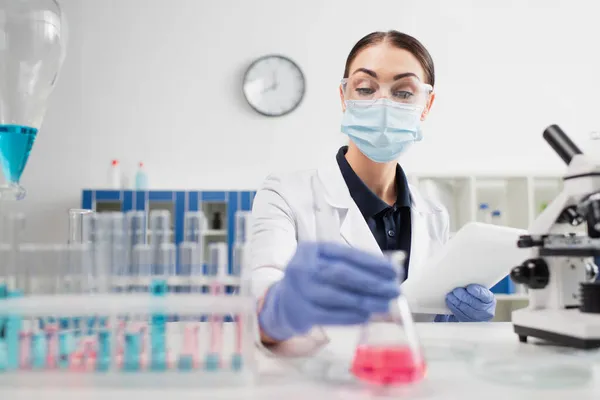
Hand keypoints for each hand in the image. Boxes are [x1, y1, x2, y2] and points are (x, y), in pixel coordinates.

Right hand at [258, 242, 400, 340]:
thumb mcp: (325, 263)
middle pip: (342, 274)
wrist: (283, 303)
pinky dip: (351, 316)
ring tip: (386, 305)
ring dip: (366, 301)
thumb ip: (351, 265)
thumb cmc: (313, 279)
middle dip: (372, 282)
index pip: (346, 254)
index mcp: (312, 249)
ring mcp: (301, 291)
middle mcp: (303, 267)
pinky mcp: (302, 313)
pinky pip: (332, 315)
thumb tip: (387, 273)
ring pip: (338, 296)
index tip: (393, 271)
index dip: (372, 262)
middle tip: (394, 290)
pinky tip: (367, 316)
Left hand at [445, 284, 495, 321]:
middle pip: (474, 303)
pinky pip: (459, 314)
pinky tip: (450, 301)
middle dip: (464, 296)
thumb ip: (474, 287)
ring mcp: (477, 318)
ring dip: (456, 301)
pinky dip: (453, 307)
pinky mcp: (467, 321)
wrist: (475, 310)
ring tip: (451, 295)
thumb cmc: (475, 297)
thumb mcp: (479, 291)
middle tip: (456, 290)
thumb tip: (463, 279)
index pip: (484, 296)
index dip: (477, 292)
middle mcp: (486, 311)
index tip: (470, 288)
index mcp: (489, 300)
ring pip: (465, 309)